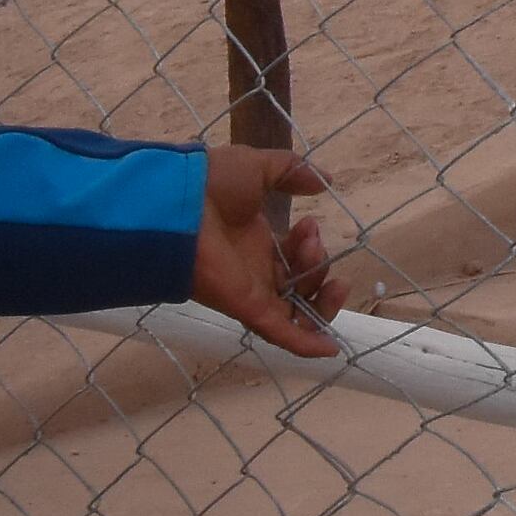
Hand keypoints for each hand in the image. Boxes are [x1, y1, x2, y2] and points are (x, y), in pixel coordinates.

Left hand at [193, 143, 342, 357]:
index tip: (308, 222)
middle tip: (311, 242)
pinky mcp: (248, 308)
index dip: (310, 243)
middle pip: (299, 286)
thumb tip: (325, 181)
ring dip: (323, 301)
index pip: (293, 257)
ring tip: (337, 283)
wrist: (179, 203)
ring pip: (297, 312)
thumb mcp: (258, 167)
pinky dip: (305, 343)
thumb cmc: (212, 184)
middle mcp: (255, 270)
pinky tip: (331, 347)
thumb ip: (293, 171)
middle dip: (319, 267)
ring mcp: (252, 292)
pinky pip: (281, 333)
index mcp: (255, 242)